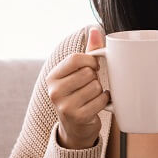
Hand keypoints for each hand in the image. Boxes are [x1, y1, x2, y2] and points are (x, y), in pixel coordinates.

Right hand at [47, 27, 109, 149]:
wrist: (75, 128)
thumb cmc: (78, 95)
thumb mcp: (78, 73)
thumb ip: (88, 52)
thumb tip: (95, 29)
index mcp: (52, 77)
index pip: (76, 59)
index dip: (90, 61)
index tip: (93, 66)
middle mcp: (54, 91)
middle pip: (87, 72)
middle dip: (95, 78)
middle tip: (90, 86)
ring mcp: (64, 106)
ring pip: (95, 86)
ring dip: (100, 91)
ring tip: (92, 96)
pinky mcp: (77, 117)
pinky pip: (100, 101)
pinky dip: (104, 101)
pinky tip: (97, 105)